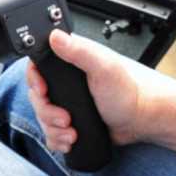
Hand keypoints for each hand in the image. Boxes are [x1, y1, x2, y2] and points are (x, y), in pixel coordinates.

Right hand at [25, 29, 175, 155]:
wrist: (140, 120)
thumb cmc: (128, 93)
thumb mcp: (103, 68)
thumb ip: (79, 51)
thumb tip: (56, 36)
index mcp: (72, 61)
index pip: (38, 67)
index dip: (35, 82)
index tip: (44, 93)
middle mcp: (66, 81)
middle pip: (37, 97)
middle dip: (47, 112)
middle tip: (65, 118)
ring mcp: (67, 101)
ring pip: (43, 117)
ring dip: (53, 129)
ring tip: (72, 132)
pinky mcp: (70, 120)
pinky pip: (51, 132)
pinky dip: (57, 139)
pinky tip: (70, 139)